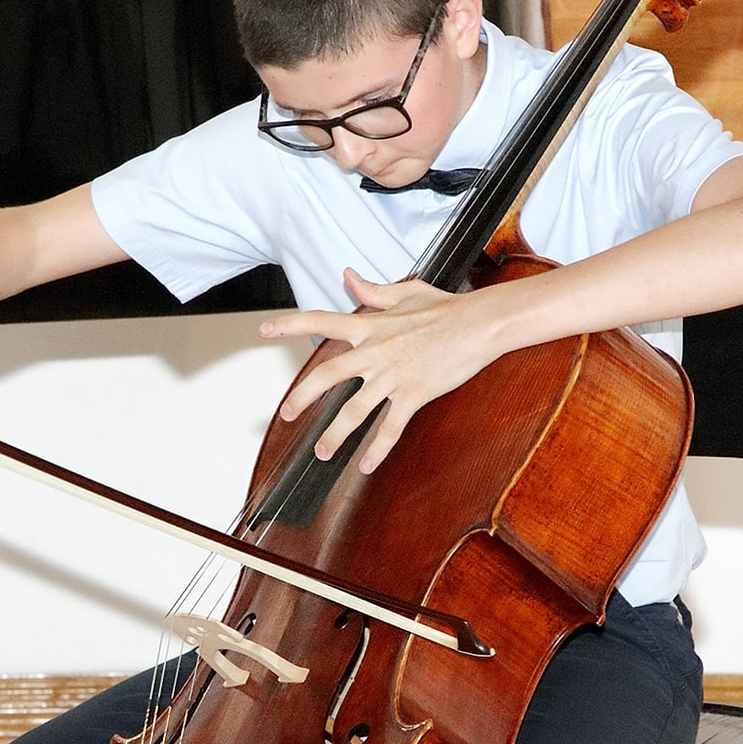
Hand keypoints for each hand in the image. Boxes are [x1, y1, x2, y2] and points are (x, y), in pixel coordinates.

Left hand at [258, 268, 503, 473]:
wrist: (479, 324)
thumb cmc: (445, 308)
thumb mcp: (405, 292)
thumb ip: (372, 290)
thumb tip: (348, 277)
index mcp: (370, 326)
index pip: (321, 320)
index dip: (289, 324)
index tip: (263, 330)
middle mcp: (375, 351)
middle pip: (328, 374)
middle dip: (303, 396)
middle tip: (286, 414)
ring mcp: (393, 375)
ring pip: (355, 410)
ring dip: (336, 435)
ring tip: (322, 453)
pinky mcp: (414, 394)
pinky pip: (391, 427)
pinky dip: (378, 450)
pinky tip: (366, 466)